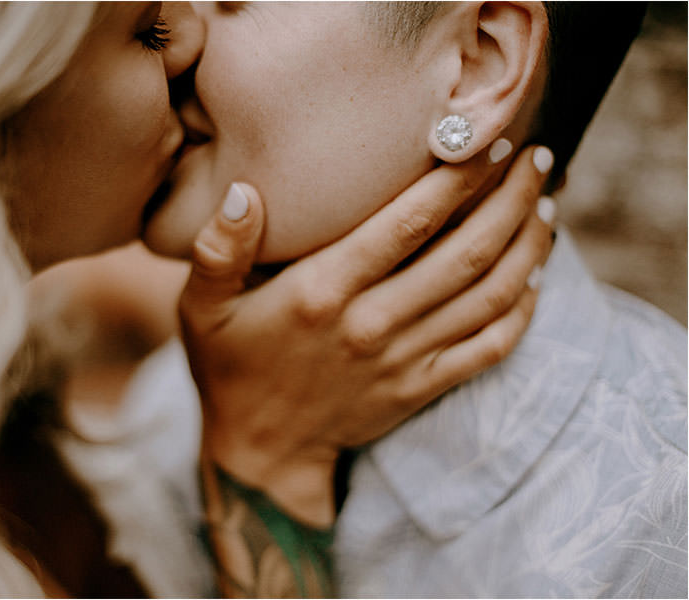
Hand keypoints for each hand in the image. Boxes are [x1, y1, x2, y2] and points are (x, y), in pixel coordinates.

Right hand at [181, 143, 554, 526]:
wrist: (262, 450)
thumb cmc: (231, 366)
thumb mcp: (202, 305)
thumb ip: (218, 248)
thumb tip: (244, 191)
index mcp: (322, 292)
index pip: (406, 224)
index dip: (455, 180)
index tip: (485, 142)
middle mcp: (371, 323)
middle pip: (465, 253)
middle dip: (509, 199)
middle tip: (536, 159)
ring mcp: (403, 360)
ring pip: (488, 296)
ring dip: (528, 248)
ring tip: (545, 207)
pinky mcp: (421, 388)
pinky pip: (489, 348)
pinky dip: (522, 311)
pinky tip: (535, 277)